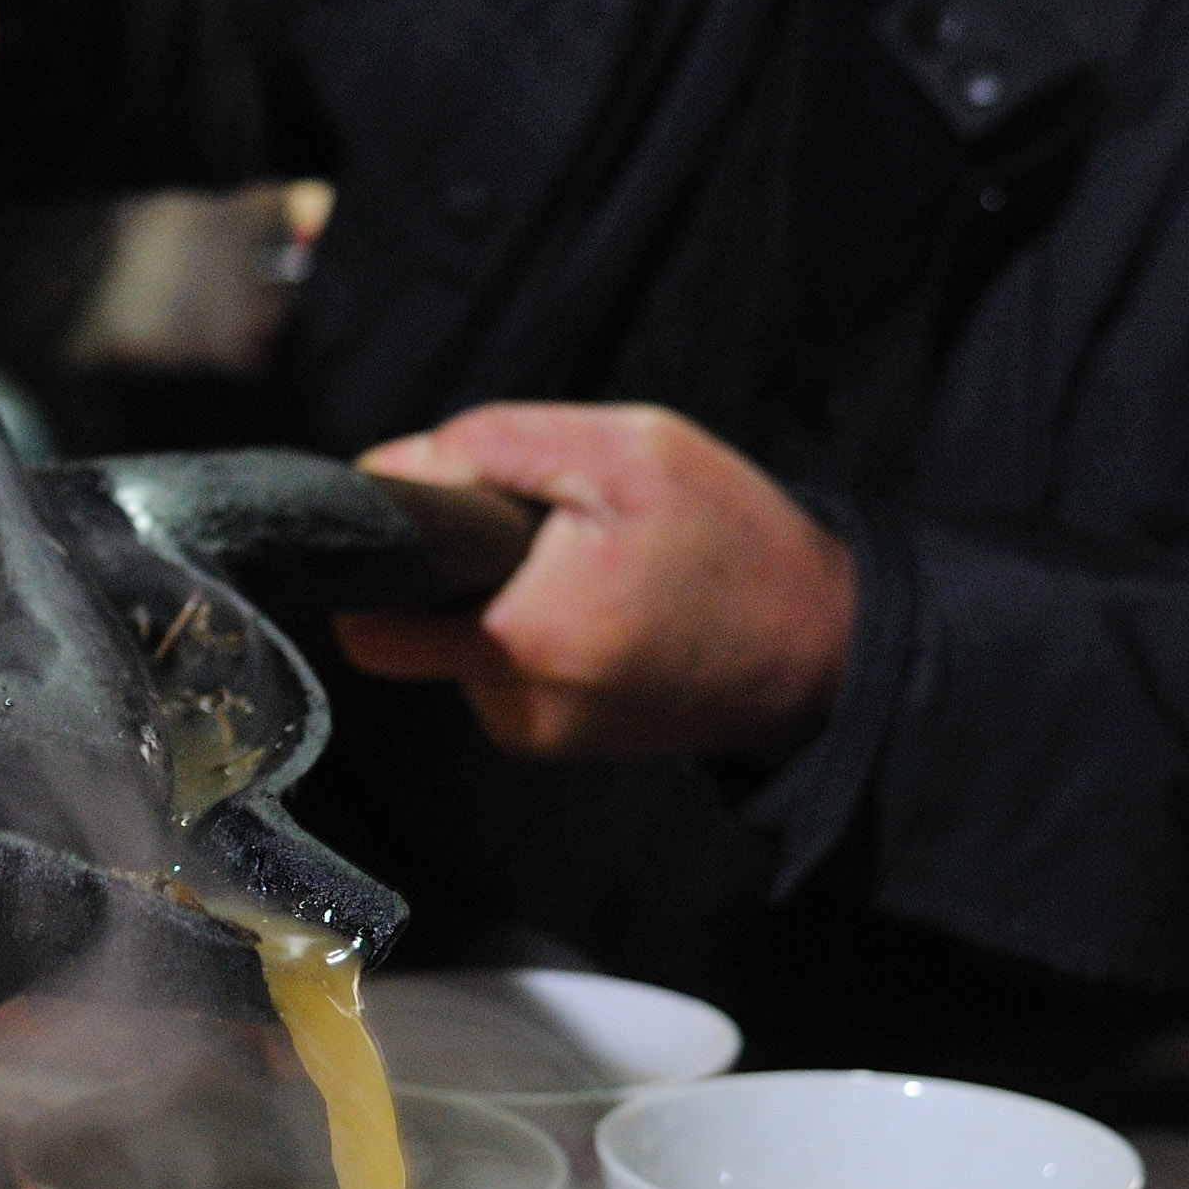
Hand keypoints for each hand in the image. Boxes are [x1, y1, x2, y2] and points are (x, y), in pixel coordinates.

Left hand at [337, 403, 855, 760]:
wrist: (820, 645)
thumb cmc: (731, 538)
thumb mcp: (622, 450)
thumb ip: (489, 447)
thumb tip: (386, 470)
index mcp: (520, 638)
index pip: (368, 618)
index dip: (383, 550)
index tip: (431, 510)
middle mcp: (513, 705)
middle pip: (411, 620)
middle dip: (451, 567)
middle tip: (540, 531)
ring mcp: (534, 733)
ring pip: (458, 640)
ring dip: (499, 593)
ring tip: (592, 565)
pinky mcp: (557, 741)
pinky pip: (502, 667)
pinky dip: (531, 628)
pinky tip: (602, 607)